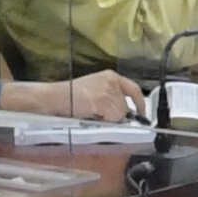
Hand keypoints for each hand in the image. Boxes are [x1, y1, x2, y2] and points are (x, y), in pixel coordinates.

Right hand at [17, 71, 142, 121]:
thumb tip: (126, 112)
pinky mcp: (103, 100)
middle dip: (115, 115)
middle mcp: (112, 81)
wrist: (55, 97)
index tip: (142, 114)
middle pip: (125, 106)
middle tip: (97, 113)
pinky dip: (103, 120)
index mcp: (110, 76)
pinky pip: (112, 117)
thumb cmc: (70, 96)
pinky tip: (91, 114)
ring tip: (91, 112)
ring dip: (108, 118)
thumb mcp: (95, 90)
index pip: (133, 89)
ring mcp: (108, 90)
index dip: (140, 103)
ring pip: (120, 114)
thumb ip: (112, 96)